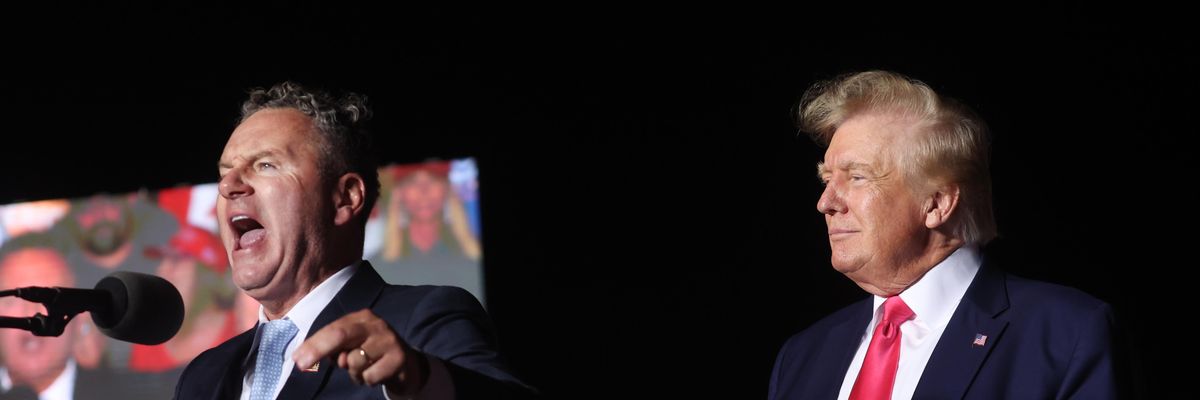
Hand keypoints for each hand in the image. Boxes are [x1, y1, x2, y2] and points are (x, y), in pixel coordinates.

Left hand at [293, 309, 428, 395]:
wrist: (407, 364)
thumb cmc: (372, 354)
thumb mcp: (351, 347)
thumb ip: (334, 349)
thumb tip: (313, 357)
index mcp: (361, 318)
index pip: (333, 329)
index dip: (313, 344)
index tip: (296, 359)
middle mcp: (375, 324)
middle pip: (341, 336)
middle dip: (318, 349)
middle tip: (301, 365)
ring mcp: (389, 340)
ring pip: (355, 362)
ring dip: (354, 373)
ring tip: (364, 370)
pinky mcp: (398, 358)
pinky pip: (369, 376)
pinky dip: (368, 380)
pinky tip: (377, 374)